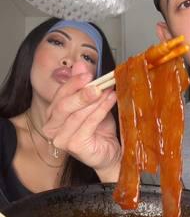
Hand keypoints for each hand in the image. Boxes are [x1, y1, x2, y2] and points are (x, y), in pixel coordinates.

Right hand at [43, 62, 120, 181]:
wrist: (111, 152)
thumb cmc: (99, 130)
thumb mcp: (93, 103)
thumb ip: (84, 85)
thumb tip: (79, 65)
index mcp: (53, 115)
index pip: (59, 95)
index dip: (73, 82)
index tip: (88, 73)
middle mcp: (52, 128)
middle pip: (63, 105)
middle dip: (81, 93)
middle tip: (97, 84)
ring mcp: (61, 139)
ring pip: (76, 115)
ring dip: (94, 101)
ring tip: (108, 91)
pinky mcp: (74, 146)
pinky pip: (88, 124)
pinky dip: (101, 110)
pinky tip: (110, 100)